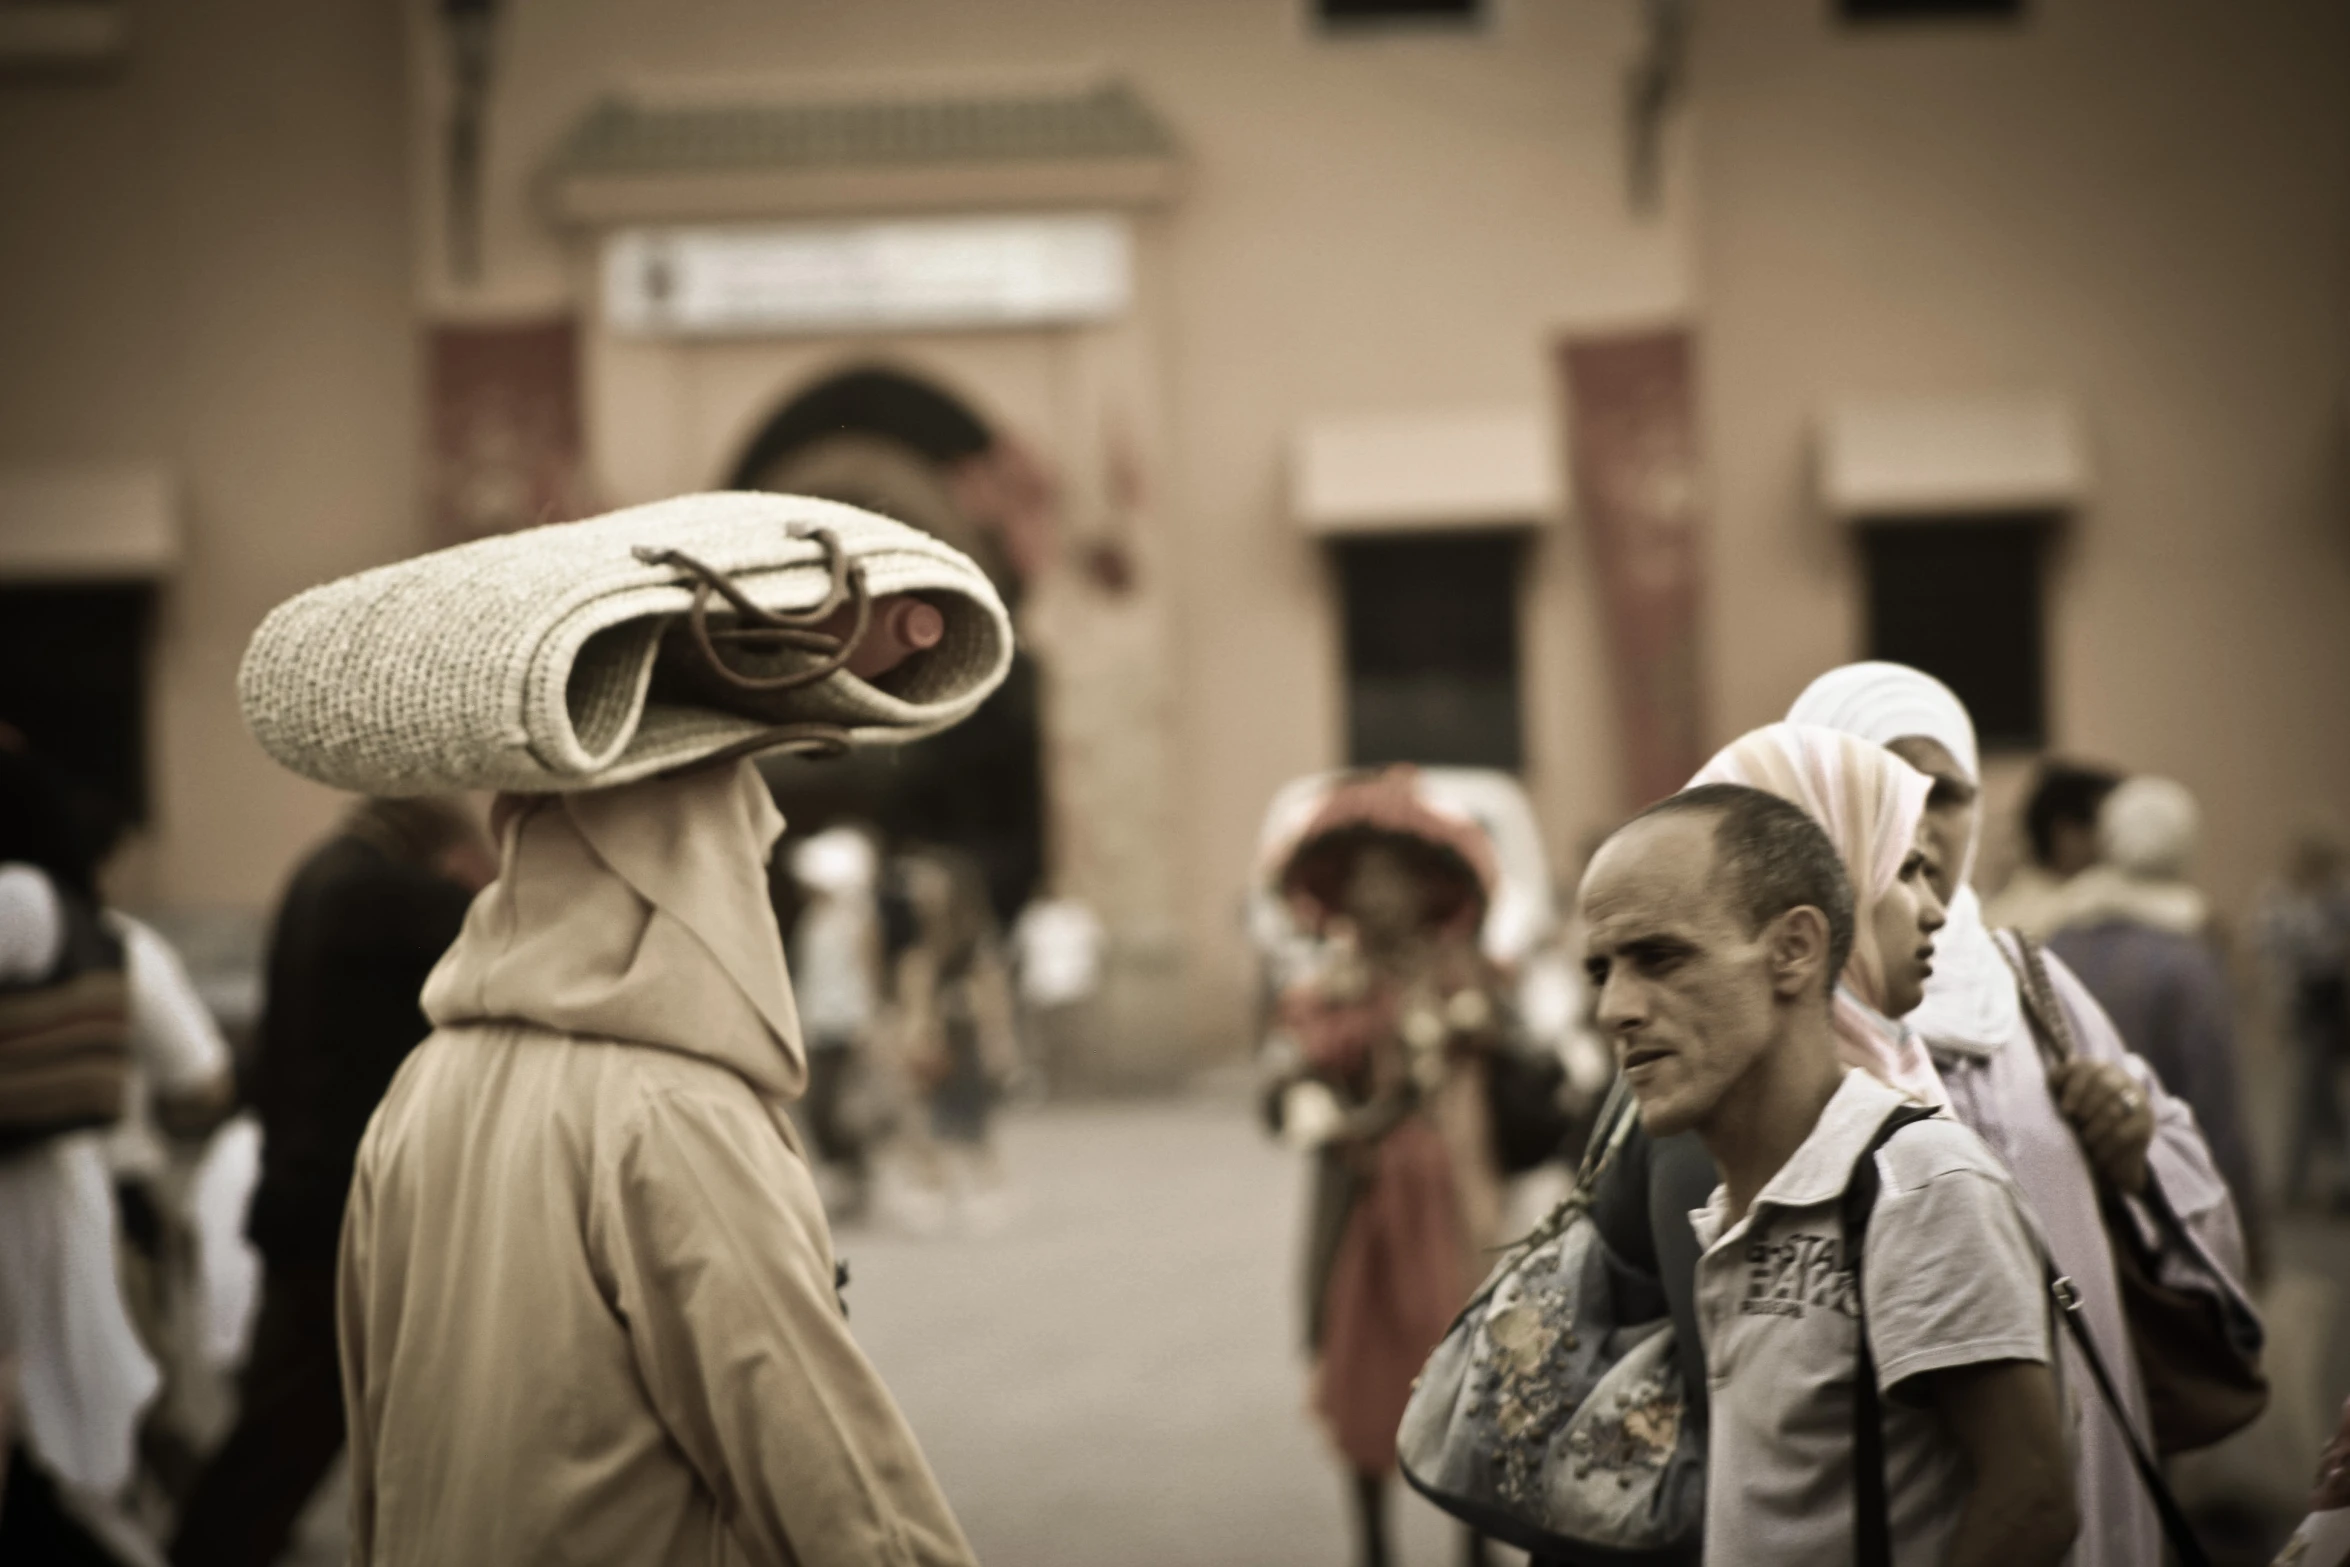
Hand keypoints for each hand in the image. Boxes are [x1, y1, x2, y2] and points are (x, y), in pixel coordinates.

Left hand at [2049, 1060, 2153, 1195]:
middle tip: (2076, 1122)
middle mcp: (2125, 1081)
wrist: (2108, 1153)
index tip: (2064, 1109)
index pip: (2089, 1068)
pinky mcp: (2145, 1125)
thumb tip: (2054, 1077)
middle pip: (2107, 1085)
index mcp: (2103, 1069)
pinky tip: (2096, 1154)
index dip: (2075, 1087)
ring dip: (2094, 1128)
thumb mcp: (2067, 1099)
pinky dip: (2105, 1144)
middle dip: (2087, 1105)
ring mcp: (2139, 1102)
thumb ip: (2059, 1084)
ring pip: (2115, 1110)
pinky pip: (2123, 1133)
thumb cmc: (2080, 1119)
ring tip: (2083, 1140)